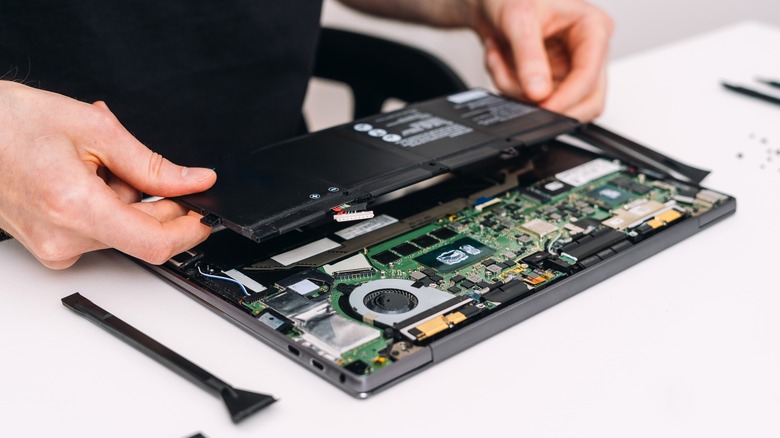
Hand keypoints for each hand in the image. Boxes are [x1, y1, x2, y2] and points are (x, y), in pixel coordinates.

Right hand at [0, 81, 216, 268]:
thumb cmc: (10, 123)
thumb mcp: (94, 129)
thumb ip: (151, 163)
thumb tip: (193, 180)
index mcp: (74, 206)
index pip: (153, 242)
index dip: (188, 230)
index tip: (205, 216)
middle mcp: (61, 238)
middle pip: (141, 234)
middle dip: (157, 203)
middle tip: (140, 165)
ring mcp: (51, 247)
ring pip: (120, 230)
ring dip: (125, 198)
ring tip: (95, 160)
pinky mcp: (47, 247)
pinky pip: (97, 231)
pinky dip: (105, 205)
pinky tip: (85, 175)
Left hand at [471, 0, 613, 120]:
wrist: (488, 1)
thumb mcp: (518, 19)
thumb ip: (528, 56)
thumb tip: (539, 92)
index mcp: (592, 29)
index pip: (589, 77)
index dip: (566, 99)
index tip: (542, 108)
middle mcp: (585, 52)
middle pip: (586, 102)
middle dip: (548, 103)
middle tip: (520, 96)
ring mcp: (568, 69)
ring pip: (556, 106)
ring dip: (518, 91)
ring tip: (499, 61)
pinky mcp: (548, 81)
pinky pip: (532, 101)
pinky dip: (508, 87)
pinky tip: (499, 62)